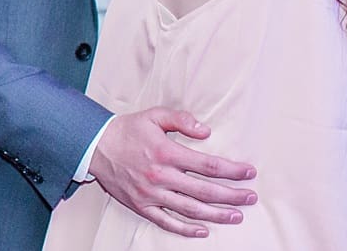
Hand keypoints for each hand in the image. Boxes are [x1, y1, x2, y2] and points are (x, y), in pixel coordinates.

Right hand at [90, 107, 256, 237]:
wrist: (95, 145)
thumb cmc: (127, 130)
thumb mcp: (154, 116)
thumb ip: (181, 120)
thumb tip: (206, 131)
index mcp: (166, 153)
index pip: (208, 165)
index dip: (232, 170)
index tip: (248, 173)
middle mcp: (161, 176)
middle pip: (205, 191)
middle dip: (232, 195)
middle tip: (250, 197)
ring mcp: (151, 194)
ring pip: (191, 209)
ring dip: (216, 215)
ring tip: (236, 215)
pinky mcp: (142, 205)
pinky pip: (167, 222)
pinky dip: (185, 229)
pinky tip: (202, 231)